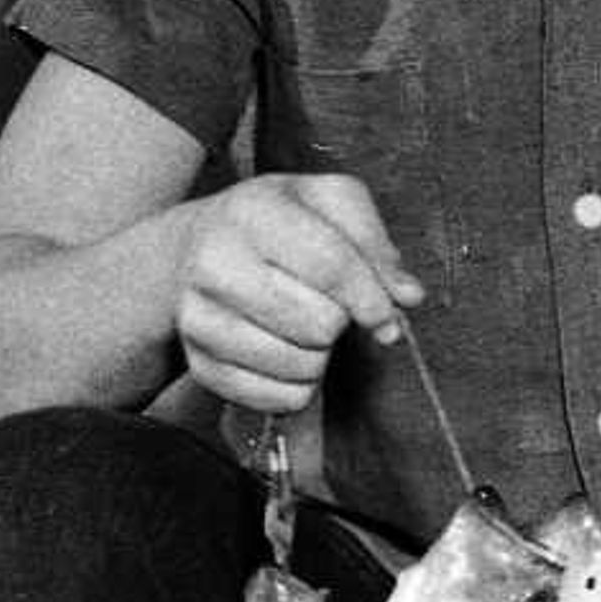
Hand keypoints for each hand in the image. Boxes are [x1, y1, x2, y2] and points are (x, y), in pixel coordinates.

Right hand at [175, 175, 420, 413]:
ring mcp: (197, 317)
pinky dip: (297, 386)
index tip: (385, 316)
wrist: (192, 245)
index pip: (330, 265)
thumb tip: (407, 296)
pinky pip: (275, 398)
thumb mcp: (329, 203)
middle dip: (339, 322)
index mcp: (252, 211)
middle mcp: (213, 263)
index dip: (370, 299)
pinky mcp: (197, 362)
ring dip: (320, 356)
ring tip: (304, 328)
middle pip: (318, 324)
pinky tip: (288, 353)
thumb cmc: (276, 222)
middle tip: (326, 306)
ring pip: (299, 366)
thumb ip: (375, 244)